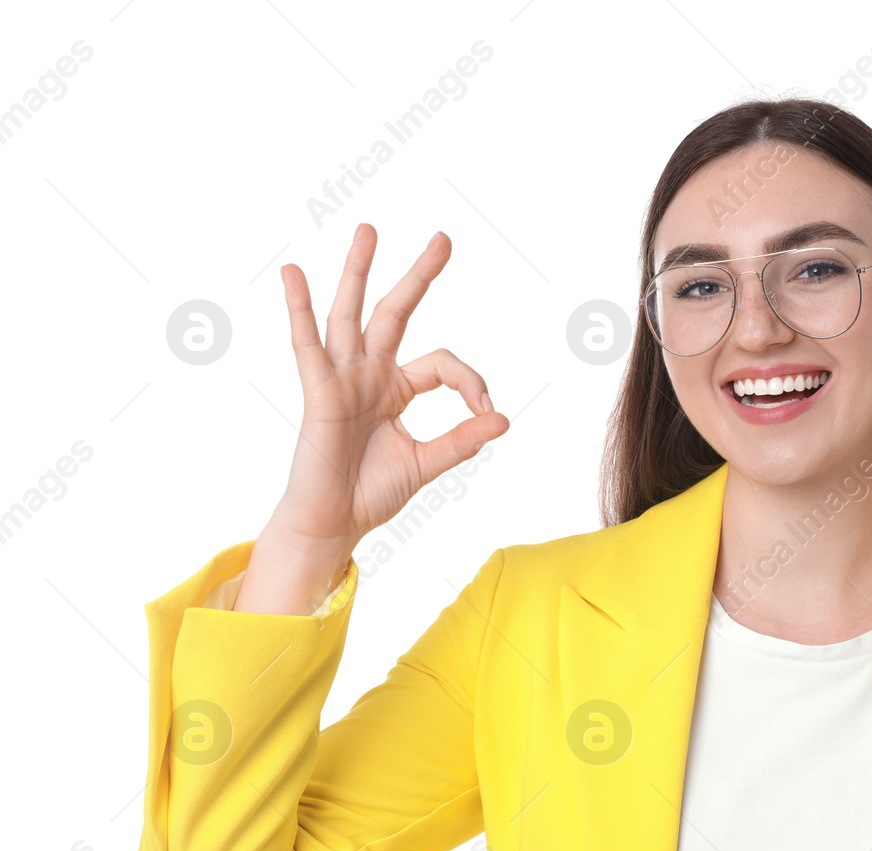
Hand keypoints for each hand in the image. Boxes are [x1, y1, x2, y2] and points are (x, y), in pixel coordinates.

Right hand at [269, 223, 508, 551]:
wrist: (334, 524)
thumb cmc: (371, 493)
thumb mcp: (427, 463)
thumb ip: (462, 440)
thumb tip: (503, 420)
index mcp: (397, 388)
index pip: (443, 364)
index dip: (470, 382)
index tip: (486, 410)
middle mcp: (369, 374)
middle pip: (396, 313)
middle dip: (419, 276)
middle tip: (444, 238)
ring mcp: (342, 379)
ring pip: (351, 315)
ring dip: (359, 271)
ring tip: (370, 231)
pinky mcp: (318, 393)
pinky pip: (307, 345)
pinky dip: (299, 309)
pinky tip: (293, 274)